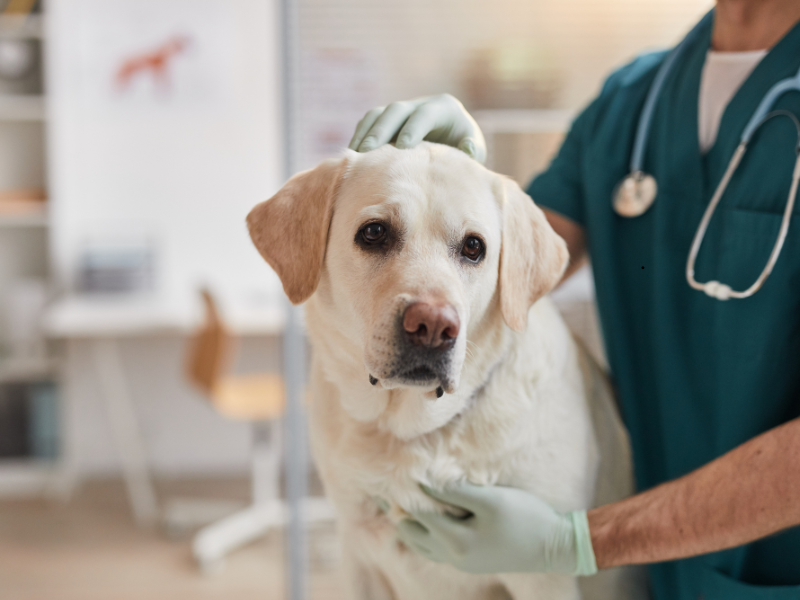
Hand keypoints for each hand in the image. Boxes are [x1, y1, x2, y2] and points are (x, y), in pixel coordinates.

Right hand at [348, 94, 486, 162]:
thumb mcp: (475, 150)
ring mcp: (403, 110)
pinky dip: (360, 135)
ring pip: (379, 114)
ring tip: (355, 155)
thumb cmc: (465, 150)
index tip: (402, 147)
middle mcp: (421, 103)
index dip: (412, 128)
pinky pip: (370, 122)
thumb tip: (467, 148)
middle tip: (368, 151)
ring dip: (365, 132)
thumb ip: (472, 150)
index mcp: (445, 108)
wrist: (455, 143)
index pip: (425, 114)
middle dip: (381, 130)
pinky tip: (353, 155)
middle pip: (396, 110)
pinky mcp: (390, 119)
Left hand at [396, 481, 596, 574]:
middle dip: (398, 509)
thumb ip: (456, 491)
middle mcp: (453, 556)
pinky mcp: (468, 561)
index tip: (394, 471)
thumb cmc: (526, 517)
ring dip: (409, 522)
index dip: (404, 491)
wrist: (555, 547)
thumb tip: (422, 481)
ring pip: (419, 544)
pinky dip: (423, 532)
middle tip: (388, 484)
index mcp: (456, 541)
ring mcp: (460, 561)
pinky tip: (425, 516)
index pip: (417, 513)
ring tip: (400, 498)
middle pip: (411, 532)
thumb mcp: (491, 499)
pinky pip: (433, 549)